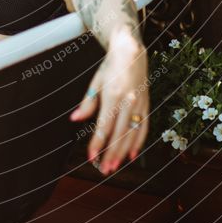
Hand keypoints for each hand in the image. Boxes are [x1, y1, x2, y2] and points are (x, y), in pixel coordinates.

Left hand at [69, 36, 148, 174]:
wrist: (132, 52)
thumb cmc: (110, 67)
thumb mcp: (96, 82)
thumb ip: (87, 103)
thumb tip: (75, 119)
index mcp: (113, 95)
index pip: (104, 126)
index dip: (97, 143)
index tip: (90, 157)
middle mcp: (128, 102)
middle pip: (119, 134)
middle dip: (111, 154)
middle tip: (104, 170)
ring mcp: (139, 104)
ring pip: (132, 134)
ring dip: (123, 153)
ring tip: (115, 166)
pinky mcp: (147, 105)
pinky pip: (144, 128)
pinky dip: (139, 143)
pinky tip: (132, 155)